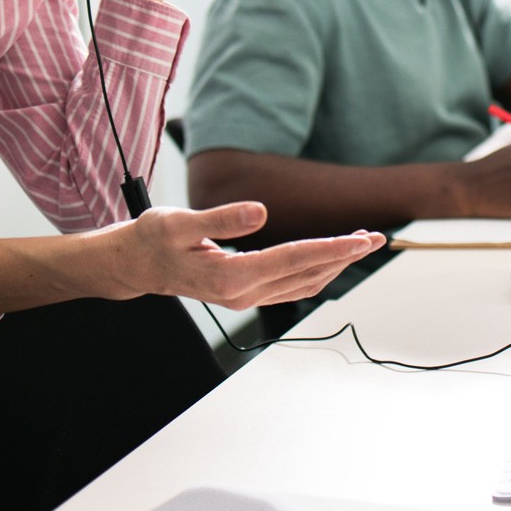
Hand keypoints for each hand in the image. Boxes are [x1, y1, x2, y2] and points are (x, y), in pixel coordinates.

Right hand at [121, 202, 383, 308]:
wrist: (135, 265)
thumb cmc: (153, 239)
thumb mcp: (180, 222)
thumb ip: (222, 218)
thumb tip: (261, 212)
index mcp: (230, 277)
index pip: (293, 259)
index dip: (330, 248)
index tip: (360, 239)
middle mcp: (243, 293)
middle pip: (306, 274)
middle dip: (344, 256)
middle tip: (376, 237)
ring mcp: (245, 298)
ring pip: (302, 283)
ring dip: (334, 264)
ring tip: (360, 242)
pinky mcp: (244, 293)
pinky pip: (290, 285)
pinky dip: (315, 269)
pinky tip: (328, 256)